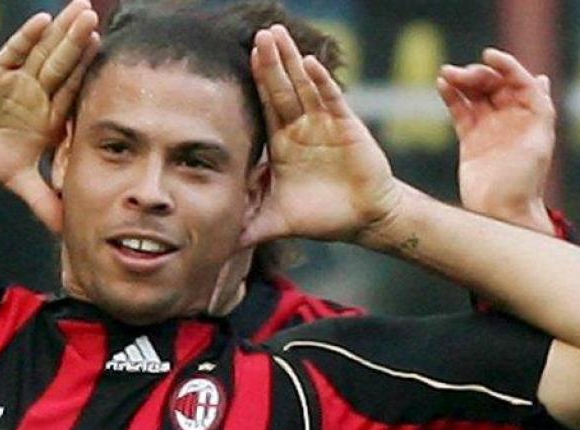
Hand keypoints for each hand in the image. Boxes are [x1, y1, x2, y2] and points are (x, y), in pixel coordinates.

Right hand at [0, 0, 99, 231]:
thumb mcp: (16, 179)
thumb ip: (41, 199)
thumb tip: (62, 229)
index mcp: (49, 115)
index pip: (74, 90)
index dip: (89, 73)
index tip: (110, 55)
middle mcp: (38, 91)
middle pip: (63, 64)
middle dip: (80, 42)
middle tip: (100, 18)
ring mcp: (17, 78)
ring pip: (44, 52)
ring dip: (62, 31)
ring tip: (82, 9)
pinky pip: (14, 51)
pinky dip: (27, 37)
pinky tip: (43, 20)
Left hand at [243, 25, 399, 245]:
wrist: (363, 220)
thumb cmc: (321, 216)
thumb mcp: (276, 220)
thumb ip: (247, 226)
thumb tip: (216, 246)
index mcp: (283, 142)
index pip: (265, 105)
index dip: (255, 82)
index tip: (241, 57)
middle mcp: (302, 127)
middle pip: (282, 88)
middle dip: (270, 61)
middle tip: (258, 34)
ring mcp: (325, 124)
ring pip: (304, 86)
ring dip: (291, 61)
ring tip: (277, 35)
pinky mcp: (347, 127)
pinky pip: (332, 100)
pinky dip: (321, 82)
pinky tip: (309, 63)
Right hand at [437, 48, 555, 233]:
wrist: (501, 213)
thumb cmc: (524, 182)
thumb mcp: (538, 143)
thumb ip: (539, 110)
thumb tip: (540, 78)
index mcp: (532, 115)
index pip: (519, 80)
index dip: (506, 65)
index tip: (488, 56)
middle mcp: (512, 117)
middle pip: (494, 85)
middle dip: (477, 75)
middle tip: (458, 74)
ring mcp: (490, 127)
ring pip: (475, 95)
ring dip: (461, 82)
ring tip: (445, 75)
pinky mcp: (470, 138)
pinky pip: (460, 111)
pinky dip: (451, 97)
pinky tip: (442, 86)